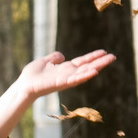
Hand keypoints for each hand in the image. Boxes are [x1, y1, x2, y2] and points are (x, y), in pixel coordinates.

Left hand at [0, 49, 114, 137]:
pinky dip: (84, 76)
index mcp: (65, 69)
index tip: (104, 52)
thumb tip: (61, 56)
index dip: (93, 57)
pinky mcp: (60, 83)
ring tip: (107, 62)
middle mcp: (68, 74)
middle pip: (87, 66)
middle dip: (99, 62)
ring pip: (83, 73)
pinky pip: (74, 79)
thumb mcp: (45, 62)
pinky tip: (93, 72)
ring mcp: (65, 79)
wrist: (23, 86)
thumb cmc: (32, 75)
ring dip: (95, 67)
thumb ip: (54, 58)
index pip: (82, 62)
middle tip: (113, 57)